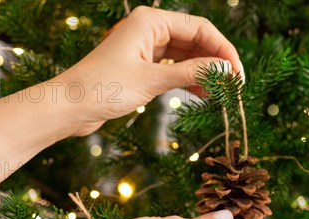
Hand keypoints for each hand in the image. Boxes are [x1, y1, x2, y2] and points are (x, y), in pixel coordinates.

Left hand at [59, 6, 243, 135]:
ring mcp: (148, 48)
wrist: (70, 107)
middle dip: (217, 62)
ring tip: (222, 93)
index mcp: (151, 21)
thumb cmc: (103, 88)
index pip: (201, 28)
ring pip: (188, 56)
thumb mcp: (153, 80)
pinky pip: (177, 68)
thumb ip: (192, 72)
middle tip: (234, 86)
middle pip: (197, 41)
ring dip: (206, 73)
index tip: (237, 74)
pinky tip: (205, 94)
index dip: (223, 50)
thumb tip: (226, 70)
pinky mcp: (145, 66)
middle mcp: (151, 29)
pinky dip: (191, 80)